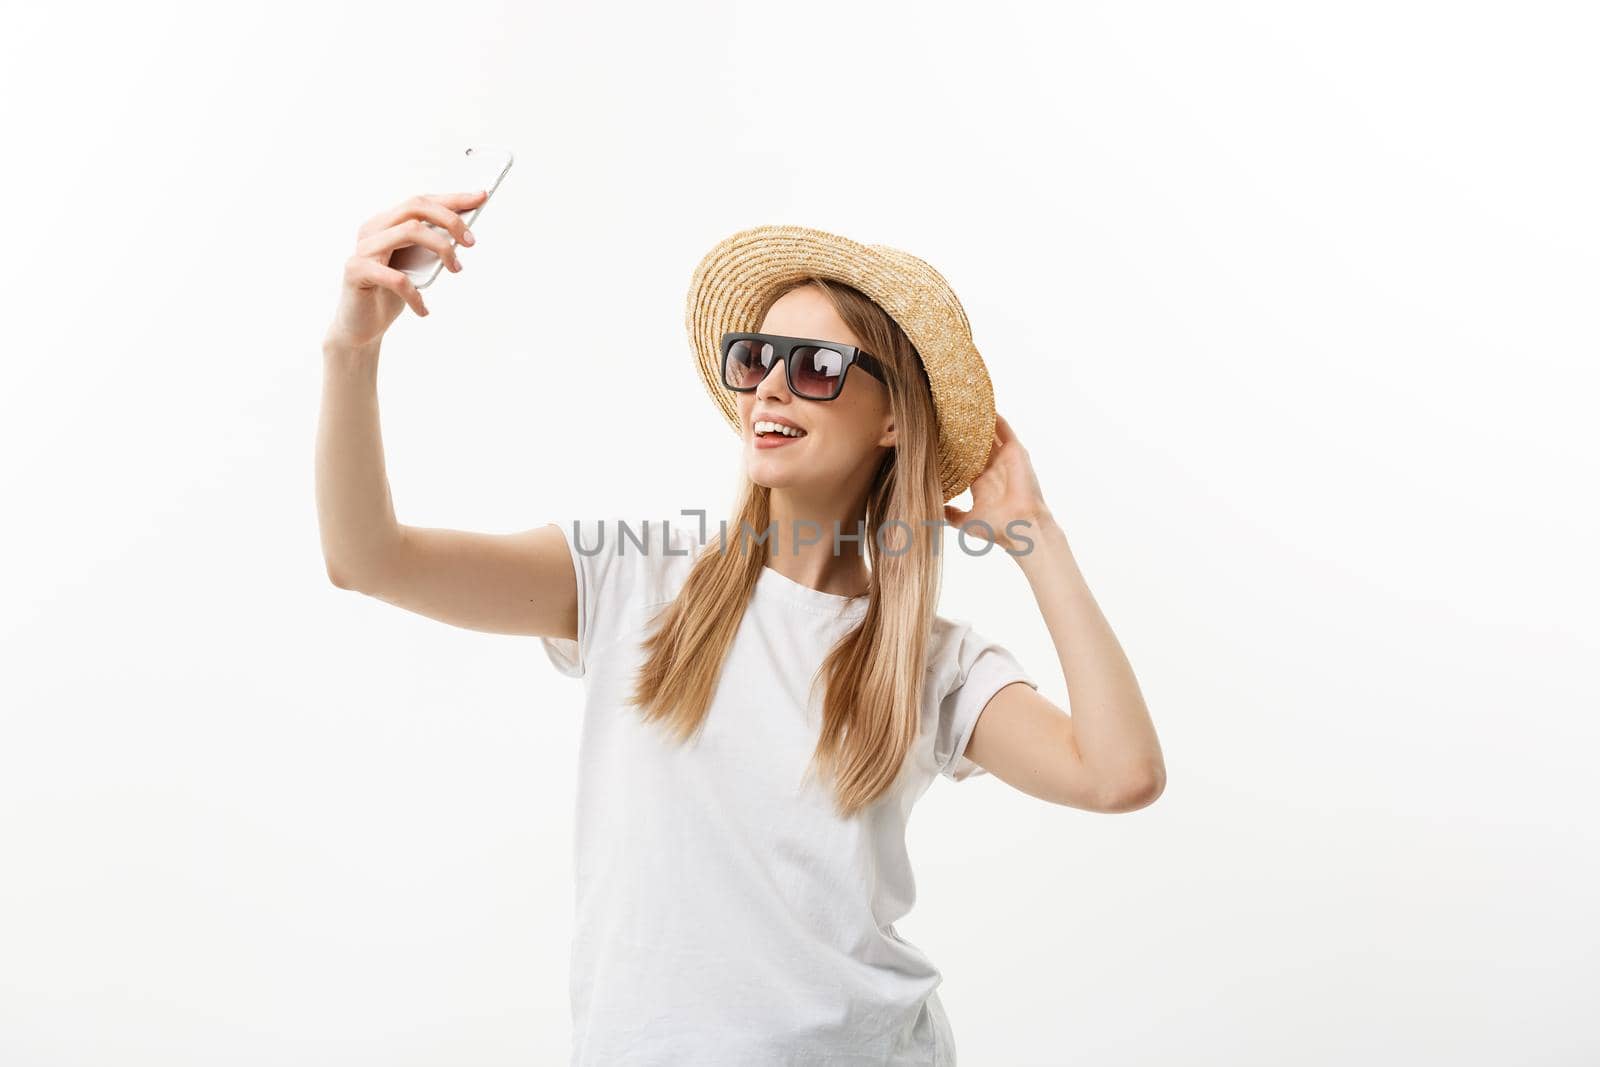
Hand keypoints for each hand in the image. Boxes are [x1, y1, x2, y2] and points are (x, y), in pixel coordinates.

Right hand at [324, 188, 487, 350]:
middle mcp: (372, 229)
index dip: (452, 198)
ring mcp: (363, 249)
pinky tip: (423, 310)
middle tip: (471, 242)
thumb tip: (463, 234)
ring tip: (456, 269)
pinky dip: (416, 294)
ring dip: (442, 249)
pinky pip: (396, 278)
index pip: (421, 202)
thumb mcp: (416, 266)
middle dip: (450, 220)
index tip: (481, 197)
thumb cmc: (390, 294)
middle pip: (415, 208)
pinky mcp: (356, 271)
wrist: (360, 326)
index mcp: (386, 223)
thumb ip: (431, 248)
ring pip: (409, 231)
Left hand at [943, 412, 1051, 552]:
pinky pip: (1004, 428)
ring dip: (977, 420)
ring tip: (961, 403)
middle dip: (962, 430)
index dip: (952, 449)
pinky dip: (995, 416)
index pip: (964, 460)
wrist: (1021, 526)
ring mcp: (1005, 458)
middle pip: (976, 443)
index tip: (935, 437)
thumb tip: (936, 510)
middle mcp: (993, 468)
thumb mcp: (967, 522)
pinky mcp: (1015, 451)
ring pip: (989, 433)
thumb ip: (952, 515)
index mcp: (981, 484)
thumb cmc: (998, 528)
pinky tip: (982, 404)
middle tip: (944, 414)